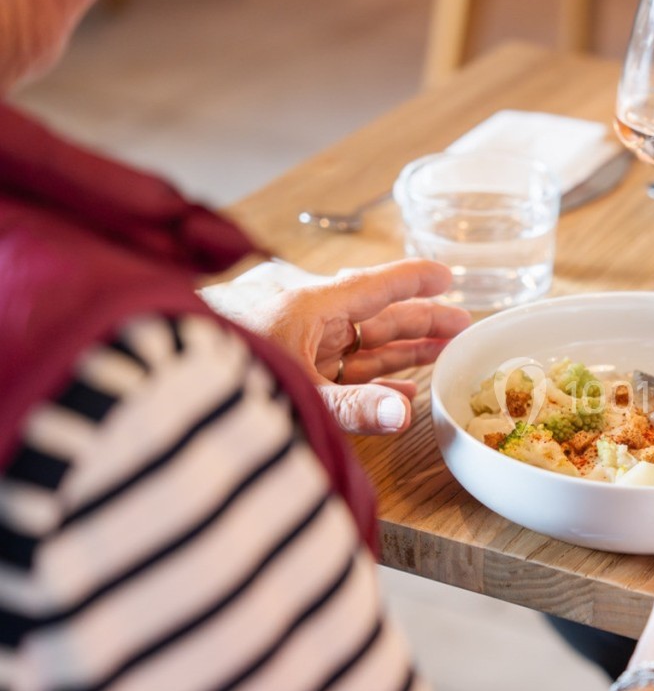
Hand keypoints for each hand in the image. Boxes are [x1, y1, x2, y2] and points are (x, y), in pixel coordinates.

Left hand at [206, 260, 469, 433]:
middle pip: (376, 317)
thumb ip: (352, 408)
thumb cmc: (219, 374)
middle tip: (462, 326)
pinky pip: (339, 372)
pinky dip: (370, 381)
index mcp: (307, 306)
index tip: (448, 276)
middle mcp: (304, 320)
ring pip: (361, 345)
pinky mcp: (287, 373)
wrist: (155, 378)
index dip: (415, 281)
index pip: (375, 286)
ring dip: (402, 351)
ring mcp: (296, 348)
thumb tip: (405, 414)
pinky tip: (399, 393)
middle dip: (422, 322)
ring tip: (443, 354)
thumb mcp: (295, 389)